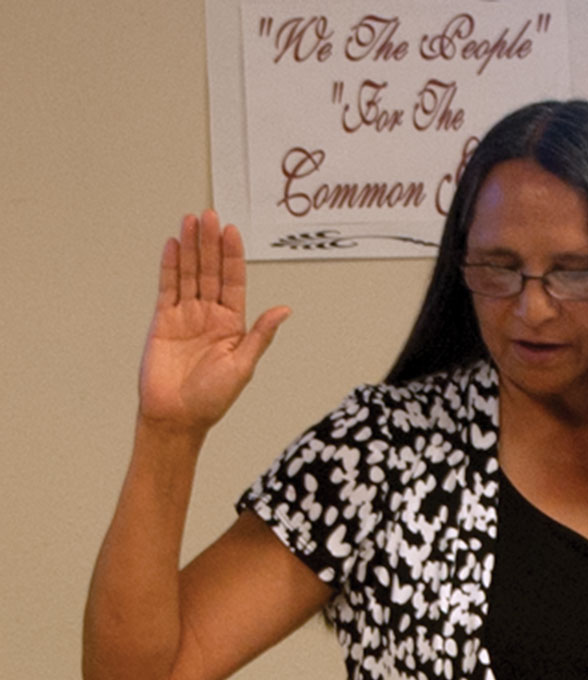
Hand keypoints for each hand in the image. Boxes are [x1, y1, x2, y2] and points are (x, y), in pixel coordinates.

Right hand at [138, 210, 289, 433]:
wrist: (176, 418)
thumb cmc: (211, 400)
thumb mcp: (243, 367)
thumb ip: (261, 335)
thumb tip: (284, 310)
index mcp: (232, 325)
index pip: (234, 282)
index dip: (233, 256)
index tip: (231, 231)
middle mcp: (210, 316)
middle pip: (211, 271)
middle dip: (210, 243)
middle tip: (209, 215)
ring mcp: (186, 316)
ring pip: (190, 273)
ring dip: (191, 247)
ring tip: (191, 220)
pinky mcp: (164, 321)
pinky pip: (168, 287)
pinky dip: (170, 266)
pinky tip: (174, 245)